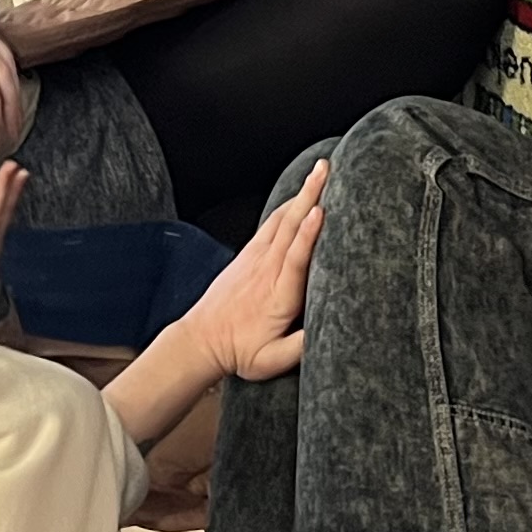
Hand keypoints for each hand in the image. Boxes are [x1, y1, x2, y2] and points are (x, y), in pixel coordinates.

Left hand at [179, 160, 325, 378]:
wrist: (201, 340)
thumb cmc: (239, 352)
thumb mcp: (271, 361)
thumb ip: (301, 348)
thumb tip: (330, 332)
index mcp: (277, 295)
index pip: (295, 258)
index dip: (309, 234)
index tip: (322, 210)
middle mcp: (266, 270)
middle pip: (290, 226)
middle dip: (310, 196)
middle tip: (328, 169)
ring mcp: (255, 259)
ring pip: (281, 219)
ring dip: (301, 194)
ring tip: (320, 172)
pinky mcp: (248, 255)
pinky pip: (271, 224)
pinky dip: (288, 206)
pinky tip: (299, 196)